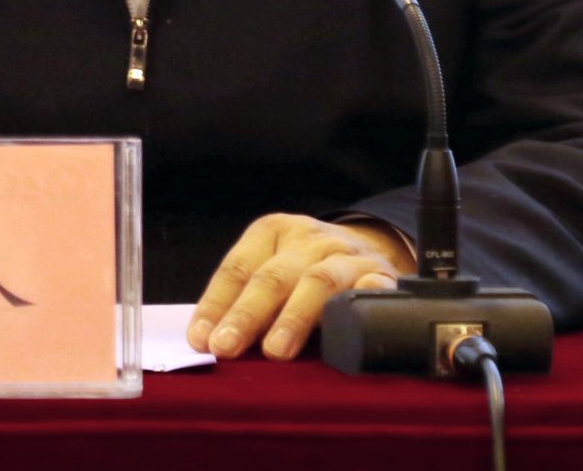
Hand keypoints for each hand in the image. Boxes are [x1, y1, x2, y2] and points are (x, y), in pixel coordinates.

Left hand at [187, 214, 412, 360]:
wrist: (373, 249)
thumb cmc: (307, 271)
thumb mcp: (275, 272)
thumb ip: (246, 302)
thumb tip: (210, 343)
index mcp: (274, 231)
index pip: (238, 267)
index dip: (216, 304)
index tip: (200, 339)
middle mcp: (309, 238)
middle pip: (273, 276)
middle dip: (246, 314)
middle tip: (226, 346)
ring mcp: (347, 255)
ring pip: (319, 281)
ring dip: (294, 317)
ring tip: (275, 351)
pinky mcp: (381, 276)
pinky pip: (369, 292)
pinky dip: (353, 310)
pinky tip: (340, 334)